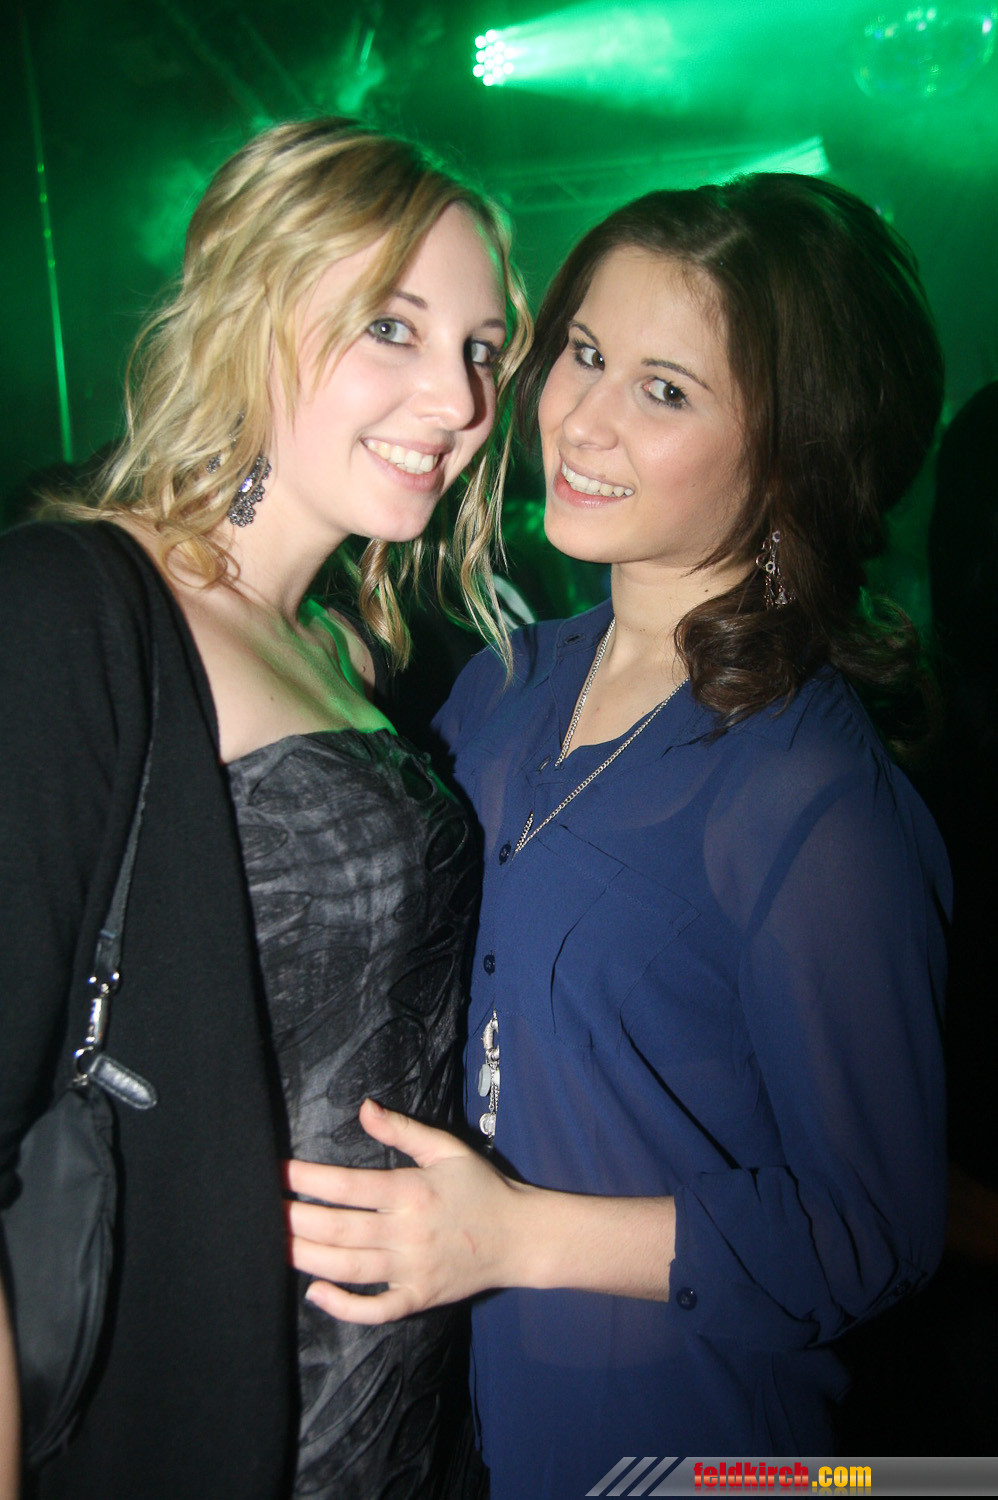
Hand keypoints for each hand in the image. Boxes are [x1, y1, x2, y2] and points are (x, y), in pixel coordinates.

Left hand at [285, 1098, 523, 1323]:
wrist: (520, 1237)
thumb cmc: (479, 1187)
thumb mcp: (446, 1148)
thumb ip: (402, 1130)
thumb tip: (363, 1108)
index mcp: (412, 1191)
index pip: (348, 1186)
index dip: (308, 1179)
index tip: (276, 1172)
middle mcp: (408, 1232)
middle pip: (339, 1229)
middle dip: (295, 1219)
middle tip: (261, 1210)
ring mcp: (412, 1271)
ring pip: (348, 1268)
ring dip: (306, 1258)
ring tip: (273, 1244)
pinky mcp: (418, 1299)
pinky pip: (375, 1309)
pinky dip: (343, 1305)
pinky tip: (315, 1291)